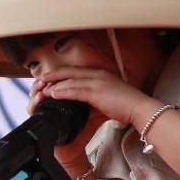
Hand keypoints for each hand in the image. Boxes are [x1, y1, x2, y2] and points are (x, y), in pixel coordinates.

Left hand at [29, 69, 155, 163]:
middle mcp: (97, 75)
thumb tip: (84, 103)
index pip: (76, 71)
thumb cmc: (126, 105)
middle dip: (53, 75)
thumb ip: (95, 96)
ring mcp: (97, 82)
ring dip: (54, 85)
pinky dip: (62, 92)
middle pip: (70, 72)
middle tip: (40, 79)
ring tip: (41, 89)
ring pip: (70, 81)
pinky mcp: (97, 92)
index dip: (61, 73)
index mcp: (100, 74)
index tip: (49, 77)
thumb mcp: (108, 96)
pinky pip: (75, 91)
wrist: (139, 108)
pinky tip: (53, 94)